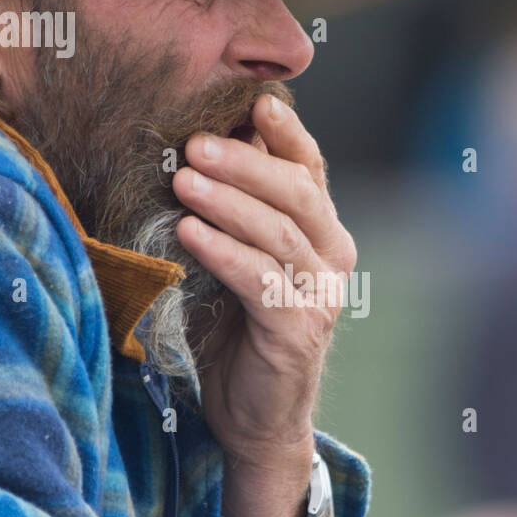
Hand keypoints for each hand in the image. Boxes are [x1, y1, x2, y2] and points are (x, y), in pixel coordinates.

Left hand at [173, 93, 356, 471]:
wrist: (250, 415)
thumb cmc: (232, 325)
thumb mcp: (232, 255)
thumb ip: (231, 208)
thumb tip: (197, 141)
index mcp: (319, 229)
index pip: (307, 168)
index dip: (286, 132)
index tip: (254, 101)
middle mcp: (331, 256)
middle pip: (296, 192)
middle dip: (245, 162)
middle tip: (195, 142)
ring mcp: (320, 295)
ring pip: (279, 233)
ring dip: (229, 202)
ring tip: (184, 180)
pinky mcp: (298, 332)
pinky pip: (261, 281)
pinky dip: (224, 252)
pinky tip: (190, 232)